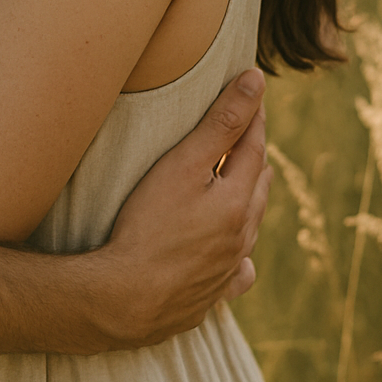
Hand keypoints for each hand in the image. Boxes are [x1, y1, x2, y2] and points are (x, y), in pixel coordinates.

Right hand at [92, 68, 271, 348]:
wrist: (124, 300)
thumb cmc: (148, 226)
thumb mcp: (183, 164)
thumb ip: (221, 123)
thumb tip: (256, 81)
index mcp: (239, 202)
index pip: (254, 147)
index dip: (252, 116)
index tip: (250, 92)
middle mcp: (241, 238)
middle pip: (257, 188)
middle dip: (252, 157)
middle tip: (244, 133)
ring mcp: (226, 271)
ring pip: (249, 229)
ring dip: (248, 202)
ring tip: (240, 184)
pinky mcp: (207, 297)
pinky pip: (234, 275)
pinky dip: (237, 258)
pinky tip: (233, 259)